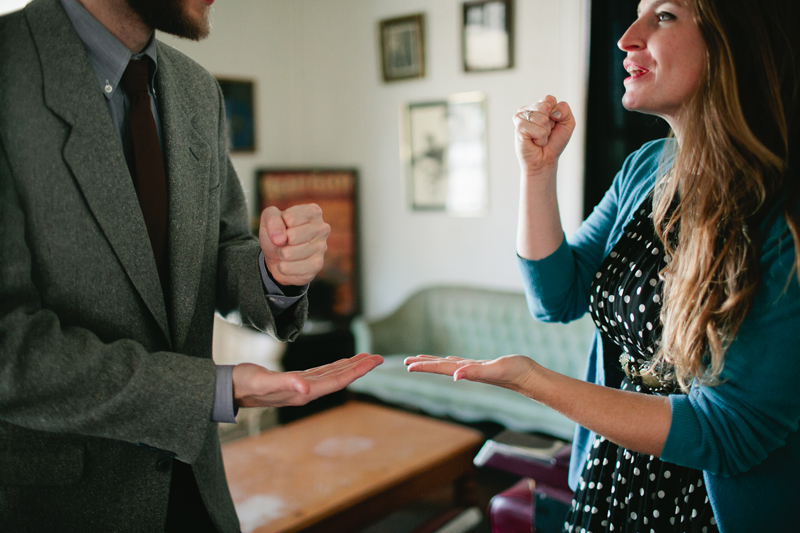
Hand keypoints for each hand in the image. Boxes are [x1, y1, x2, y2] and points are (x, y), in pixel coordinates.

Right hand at [232, 353, 382, 407]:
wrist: (229, 388)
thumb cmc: (244, 384)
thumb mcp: (263, 382)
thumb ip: (284, 384)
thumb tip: (306, 388)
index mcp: (304, 393)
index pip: (337, 381)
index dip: (356, 371)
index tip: (373, 361)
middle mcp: (306, 391)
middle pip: (339, 378)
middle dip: (359, 368)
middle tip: (379, 357)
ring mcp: (302, 387)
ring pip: (332, 375)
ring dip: (349, 366)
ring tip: (366, 358)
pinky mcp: (295, 380)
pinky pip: (322, 373)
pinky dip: (335, 366)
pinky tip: (341, 362)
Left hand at [259, 204, 330, 286]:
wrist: (278, 257)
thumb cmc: (278, 233)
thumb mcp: (269, 218)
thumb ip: (272, 219)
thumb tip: (279, 239)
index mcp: (313, 212)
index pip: (290, 218)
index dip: (278, 224)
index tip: (283, 226)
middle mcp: (322, 228)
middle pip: (292, 236)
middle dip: (279, 241)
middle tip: (283, 241)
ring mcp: (322, 247)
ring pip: (289, 253)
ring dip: (280, 254)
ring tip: (285, 252)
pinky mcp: (317, 265)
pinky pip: (291, 268)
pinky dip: (282, 267)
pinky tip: (287, 263)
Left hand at [404, 354, 539, 395]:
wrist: (531, 377)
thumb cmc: (515, 372)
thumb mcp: (494, 370)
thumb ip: (474, 372)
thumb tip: (455, 376)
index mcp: (467, 371)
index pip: (440, 368)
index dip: (424, 366)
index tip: (408, 366)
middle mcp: (468, 371)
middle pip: (441, 367)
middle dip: (423, 365)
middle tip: (406, 362)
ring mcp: (475, 370)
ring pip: (449, 365)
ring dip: (434, 363)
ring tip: (421, 360)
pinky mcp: (483, 366)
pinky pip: (462, 363)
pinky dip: (452, 361)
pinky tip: (449, 360)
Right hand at [513, 95, 574, 176]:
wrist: (545, 159)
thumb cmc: (554, 142)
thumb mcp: (567, 123)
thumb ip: (564, 109)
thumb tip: (551, 111)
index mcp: (539, 105)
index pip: (550, 99)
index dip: (556, 114)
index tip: (553, 125)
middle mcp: (528, 109)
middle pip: (546, 106)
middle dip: (551, 123)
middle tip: (545, 132)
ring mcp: (521, 117)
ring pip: (542, 118)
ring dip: (546, 132)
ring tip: (539, 138)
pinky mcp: (519, 127)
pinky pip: (537, 129)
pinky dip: (540, 138)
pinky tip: (534, 142)